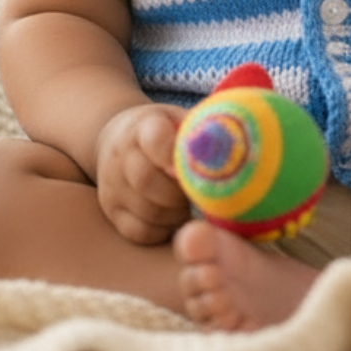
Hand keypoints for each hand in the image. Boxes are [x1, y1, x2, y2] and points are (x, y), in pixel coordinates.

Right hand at [95, 103, 190, 244]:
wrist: (117, 140)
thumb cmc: (163, 129)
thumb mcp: (178, 118)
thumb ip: (202, 129)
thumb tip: (238, 144)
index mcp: (142, 126)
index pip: (155, 138)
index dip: (174, 154)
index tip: (192, 166)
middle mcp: (121, 155)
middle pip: (148, 181)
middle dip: (180, 192)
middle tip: (199, 191)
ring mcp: (113, 186)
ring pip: (148, 211)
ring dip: (177, 214)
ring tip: (189, 202)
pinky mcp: (112, 212)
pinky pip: (140, 232)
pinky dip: (164, 230)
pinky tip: (175, 217)